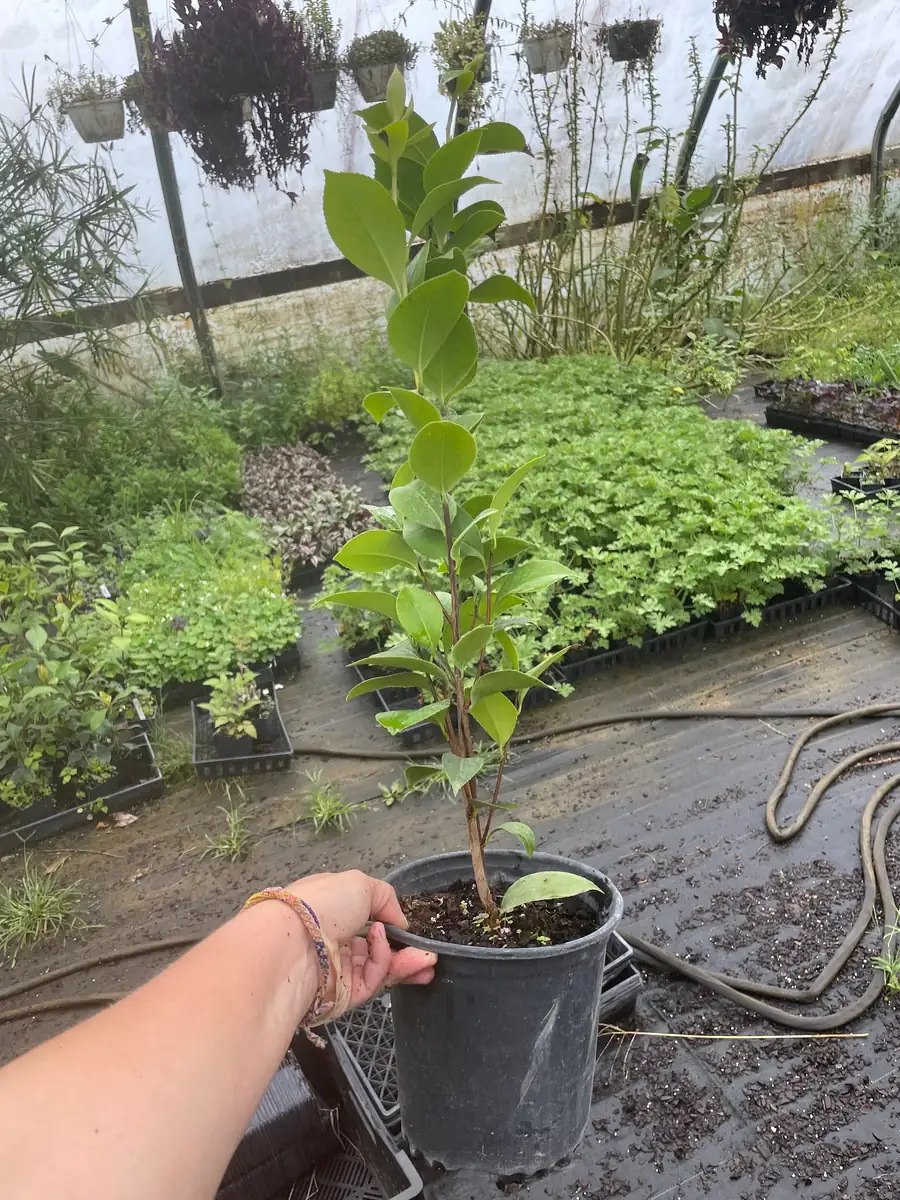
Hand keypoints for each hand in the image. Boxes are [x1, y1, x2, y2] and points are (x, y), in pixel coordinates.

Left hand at [287, 871, 435, 1012]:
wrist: (291, 947)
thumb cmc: (321, 906)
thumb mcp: (359, 884)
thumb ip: (386, 899)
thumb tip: (398, 922)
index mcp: (330, 911)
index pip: (364, 919)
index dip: (390, 924)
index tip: (412, 929)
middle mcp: (333, 940)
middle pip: (375, 949)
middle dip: (406, 951)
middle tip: (430, 955)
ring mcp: (337, 969)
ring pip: (379, 968)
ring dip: (405, 961)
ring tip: (427, 958)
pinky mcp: (342, 995)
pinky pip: (372, 981)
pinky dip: (386, 966)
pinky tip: (391, 950)